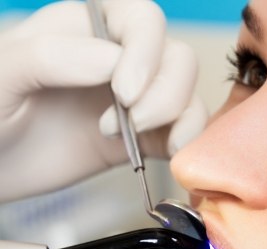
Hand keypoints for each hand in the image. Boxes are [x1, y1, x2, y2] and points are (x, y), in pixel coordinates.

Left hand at [0, 0, 206, 200]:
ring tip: (136, 138)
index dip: (145, 51)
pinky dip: (189, 140)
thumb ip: (50, 57)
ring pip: (187, 92)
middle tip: (134, 121)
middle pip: (176, 57)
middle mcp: (119, 62)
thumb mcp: (3, 75)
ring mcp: (136, 102)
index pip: (141, 18)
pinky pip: (184, 131)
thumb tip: (113, 61)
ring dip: (178, 116)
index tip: (125, 93)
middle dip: (165, 91)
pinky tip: (170, 153)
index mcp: (84, 30)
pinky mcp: (145, 139)